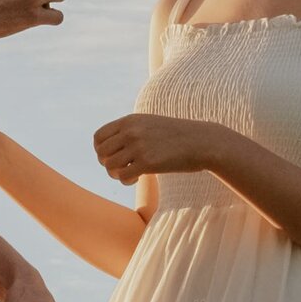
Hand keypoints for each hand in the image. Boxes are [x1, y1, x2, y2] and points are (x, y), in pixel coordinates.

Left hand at [92, 113, 232, 183]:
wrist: (202, 142)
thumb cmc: (177, 136)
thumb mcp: (150, 124)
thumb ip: (130, 130)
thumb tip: (110, 147)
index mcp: (130, 120)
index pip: (98, 137)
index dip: (100, 151)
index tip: (112, 157)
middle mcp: (131, 131)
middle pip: (102, 154)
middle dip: (108, 164)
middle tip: (121, 168)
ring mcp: (139, 147)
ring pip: (110, 166)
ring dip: (117, 174)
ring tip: (131, 173)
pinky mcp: (148, 163)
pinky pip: (123, 177)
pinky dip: (127, 181)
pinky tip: (138, 178)